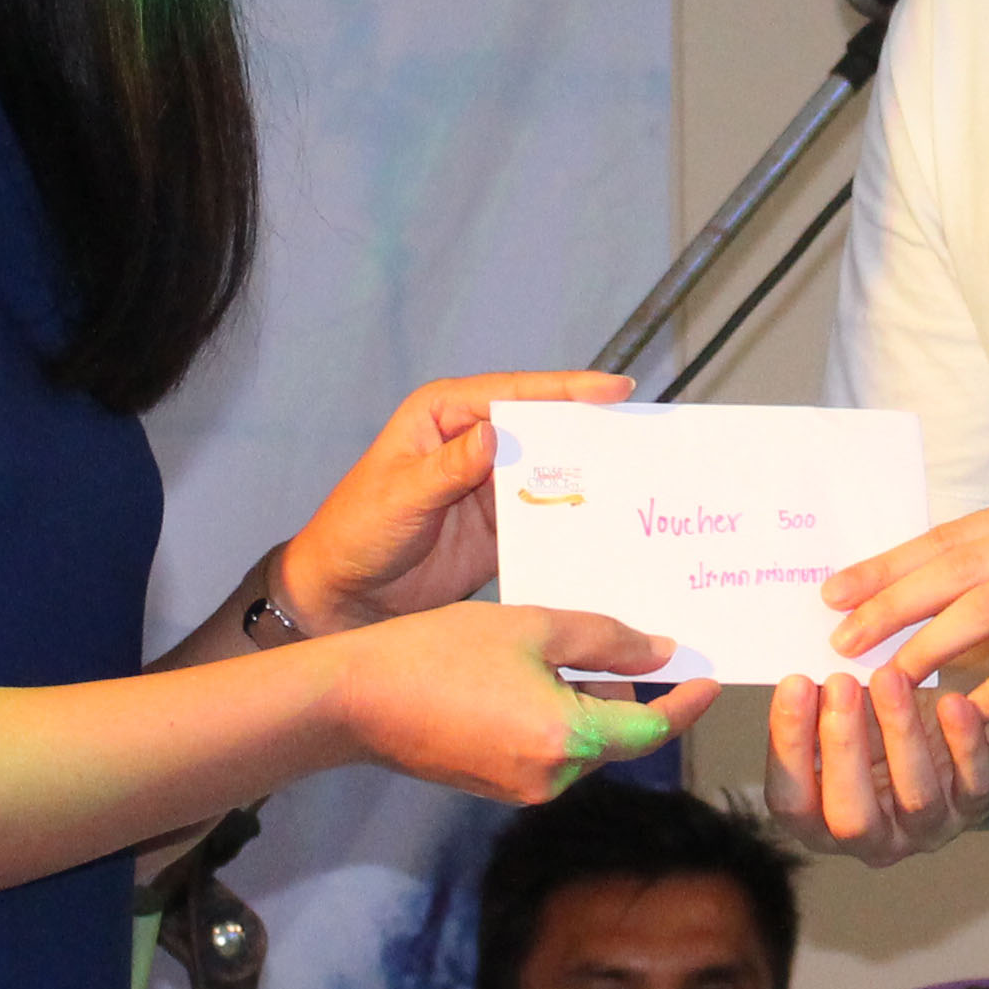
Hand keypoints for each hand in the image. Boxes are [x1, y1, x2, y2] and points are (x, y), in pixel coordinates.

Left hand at [277, 370, 632, 627]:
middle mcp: (473, 443)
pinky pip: (545, 517)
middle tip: (645, 436)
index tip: (615, 389)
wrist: (343, 599)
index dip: (566, 389)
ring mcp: (490, 486)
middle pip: (543, 429)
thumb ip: (447, 468)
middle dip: (590, 431)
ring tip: (641, 482)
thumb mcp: (399, 496)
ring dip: (589, 478)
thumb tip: (494, 434)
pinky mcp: (500, 528)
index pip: (514, 394)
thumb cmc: (354, 534)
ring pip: (551, 473)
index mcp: (444, 416)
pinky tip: (608, 529)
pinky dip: (574, 521)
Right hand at [328, 602, 714, 805]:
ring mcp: (521, 789)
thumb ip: (605, 640)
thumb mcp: (531, 627)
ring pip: (581, 743)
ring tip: (586, 651)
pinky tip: (543, 676)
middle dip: (636, 698)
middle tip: (651, 649)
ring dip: (594, 704)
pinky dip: (559, 718)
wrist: (356, 700)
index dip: (685, 705)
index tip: (710, 681)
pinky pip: (548, 751)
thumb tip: (662, 652)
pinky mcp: (495, 786)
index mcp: (565, 738)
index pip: (650, 729)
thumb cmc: (439, 653)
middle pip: (617, 739)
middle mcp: (550, 777)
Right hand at [764, 655, 988, 864]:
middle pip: (851, 816)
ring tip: (890, 675)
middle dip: (843, 747)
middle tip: (840, 682)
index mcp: (820, 822)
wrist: (946, 738)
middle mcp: (872, 839)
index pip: (791, 802)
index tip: (794, 682)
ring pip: (915, 798)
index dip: (789, 746)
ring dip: (900, 734)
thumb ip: (820, 701)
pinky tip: (953, 701)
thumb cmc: (875, 721)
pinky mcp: (974, 807)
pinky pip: (973, 783)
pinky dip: (964, 742)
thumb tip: (801, 652)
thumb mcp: (844, 715)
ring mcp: (927, 830)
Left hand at [823, 482, 988, 726]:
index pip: (954, 534)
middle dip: (892, 602)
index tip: (836, 591)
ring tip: (886, 676)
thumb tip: (917, 597)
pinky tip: (956, 713)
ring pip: (987, 605)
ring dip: (927, 644)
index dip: (890, 563)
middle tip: (842, 635)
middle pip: (960, 564)